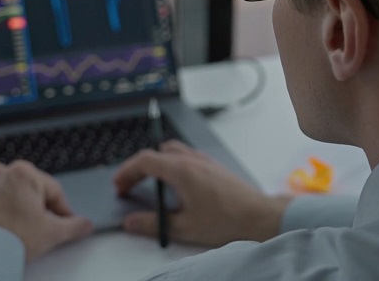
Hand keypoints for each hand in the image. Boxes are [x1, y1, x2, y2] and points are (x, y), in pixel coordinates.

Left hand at [0, 160, 93, 259]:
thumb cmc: (12, 240)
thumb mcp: (53, 233)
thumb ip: (74, 226)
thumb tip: (85, 225)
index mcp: (24, 173)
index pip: (53, 191)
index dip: (62, 210)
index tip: (64, 223)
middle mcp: (0, 172)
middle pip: (28, 191)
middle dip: (35, 208)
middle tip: (38, 229)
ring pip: (6, 195)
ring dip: (13, 208)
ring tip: (16, 230)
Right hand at [113, 140, 291, 246]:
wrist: (259, 216)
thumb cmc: (226, 220)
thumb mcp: (184, 227)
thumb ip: (152, 224)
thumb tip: (130, 222)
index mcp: (182, 170)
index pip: (145, 160)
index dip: (127, 171)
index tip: (119, 186)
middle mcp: (192, 160)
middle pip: (157, 153)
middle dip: (139, 167)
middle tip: (129, 186)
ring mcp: (205, 161)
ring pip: (172, 151)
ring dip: (156, 163)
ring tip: (149, 184)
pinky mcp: (214, 166)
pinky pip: (186, 156)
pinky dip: (172, 164)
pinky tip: (174, 184)